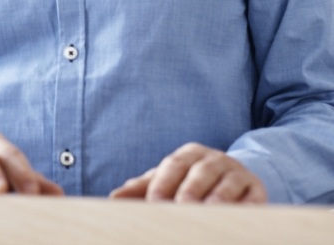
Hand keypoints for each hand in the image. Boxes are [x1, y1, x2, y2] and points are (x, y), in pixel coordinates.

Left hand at [110, 143, 267, 202]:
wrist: (235, 179)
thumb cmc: (192, 183)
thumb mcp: (169, 181)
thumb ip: (143, 188)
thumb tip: (114, 198)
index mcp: (189, 154)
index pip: (173, 165)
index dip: (163, 183)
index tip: (154, 204)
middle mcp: (214, 159)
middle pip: (200, 172)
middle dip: (190, 191)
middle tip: (180, 209)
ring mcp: (237, 174)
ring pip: (227, 184)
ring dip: (217, 199)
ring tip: (207, 214)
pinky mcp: (257, 191)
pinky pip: (254, 198)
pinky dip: (247, 208)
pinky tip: (238, 217)